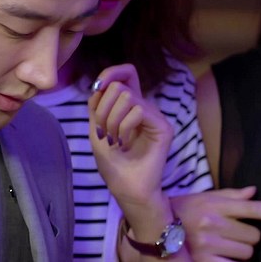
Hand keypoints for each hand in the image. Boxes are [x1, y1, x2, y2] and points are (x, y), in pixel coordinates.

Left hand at [88, 64, 172, 210]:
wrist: (126, 188)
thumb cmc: (112, 163)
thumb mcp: (97, 128)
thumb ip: (97, 105)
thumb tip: (100, 85)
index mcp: (129, 106)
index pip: (127, 74)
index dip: (111, 72)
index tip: (97, 87)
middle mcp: (144, 108)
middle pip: (120, 85)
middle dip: (103, 108)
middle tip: (104, 132)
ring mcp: (155, 116)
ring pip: (127, 96)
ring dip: (112, 120)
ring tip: (114, 140)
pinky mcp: (163, 127)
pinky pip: (138, 111)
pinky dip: (124, 127)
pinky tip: (124, 143)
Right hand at [171, 187, 260, 260]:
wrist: (152, 230)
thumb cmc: (179, 213)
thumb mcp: (200, 199)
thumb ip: (228, 196)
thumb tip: (253, 191)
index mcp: (213, 205)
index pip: (254, 208)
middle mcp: (212, 222)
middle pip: (254, 236)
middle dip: (246, 238)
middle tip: (229, 236)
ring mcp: (209, 243)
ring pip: (247, 253)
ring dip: (239, 253)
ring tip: (220, 247)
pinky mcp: (205, 261)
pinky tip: (218, 257)